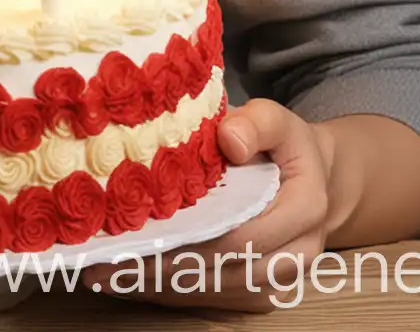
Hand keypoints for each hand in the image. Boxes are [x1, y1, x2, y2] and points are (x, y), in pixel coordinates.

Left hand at [85, 99, 337, 310]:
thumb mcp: (276, 119)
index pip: (244, 236)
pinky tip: (132, 281)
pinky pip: (218, 300)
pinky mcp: (262, 291)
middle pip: (225, 272)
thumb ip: (256, 123)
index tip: (144, 238)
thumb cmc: (284, 144)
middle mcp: (299, 253)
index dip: (193, 242)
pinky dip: (175, 292)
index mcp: (306, 208)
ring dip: (164, 287)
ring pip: (218, 293)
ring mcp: (281, 278)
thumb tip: (229, 139)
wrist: (311, 178)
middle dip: (165, 271)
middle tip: (109, 263)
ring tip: (109, 274)